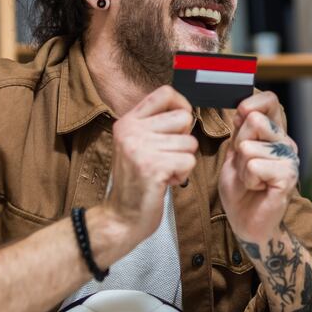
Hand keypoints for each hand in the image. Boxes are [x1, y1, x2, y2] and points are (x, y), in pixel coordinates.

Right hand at [105, 86, 197, 243]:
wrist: (121, 217)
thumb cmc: (136, 182)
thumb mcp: (137, 145)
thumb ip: (155, 126)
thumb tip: (186, 110)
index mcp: (128, 121)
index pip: (165, 93)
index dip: (182, 105)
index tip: (180, 126)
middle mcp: (131, 130)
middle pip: (183, 117)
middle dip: (184, 140)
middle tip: (168, 156)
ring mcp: (140, 147)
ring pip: (190, 142)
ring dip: (183, 161)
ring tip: (163, 172)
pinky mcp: (152, 166)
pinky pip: (189, 161)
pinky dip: (182, 175)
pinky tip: (165, 182)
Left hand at [219, 90, 299, 243]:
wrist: (246, 222)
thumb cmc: (240, 190)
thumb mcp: (233, 154)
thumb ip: (240, 131)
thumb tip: (244, 108)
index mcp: (274, 134)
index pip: (270, 101)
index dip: (251, 105)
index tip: (240, 119)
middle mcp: (286, 143)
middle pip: (254, 121)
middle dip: (238, 144)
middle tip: (245, 166)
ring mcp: (289, 159)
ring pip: (249, 146)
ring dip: (242, 168)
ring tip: (250, 180)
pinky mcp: (288, 176)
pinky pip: (255, 165)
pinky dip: (248, 179)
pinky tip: (257, 188)